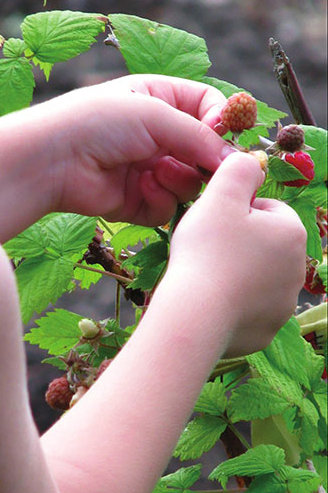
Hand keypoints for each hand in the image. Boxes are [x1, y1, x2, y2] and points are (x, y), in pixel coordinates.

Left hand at [49, 74, 229, 225]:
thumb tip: (235, 159)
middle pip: (206, 151)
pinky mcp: (138, 201)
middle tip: (209, 169)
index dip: (223, 123)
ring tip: (156, 173)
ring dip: (180, 180)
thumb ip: (198, 135)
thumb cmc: (96, 122)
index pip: (209, 108)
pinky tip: (139, 188)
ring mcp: (148, 169)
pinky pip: (168, 206)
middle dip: (207, 161)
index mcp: (160, 99)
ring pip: (191, 183)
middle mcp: (157, 134)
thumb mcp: (153, 114)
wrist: (51, 160)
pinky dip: (159, 200)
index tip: (227, 137)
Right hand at [168, 152, 306, 355]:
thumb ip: (239, 169)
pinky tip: (210, 301)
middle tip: (207, 249)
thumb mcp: (220, 195)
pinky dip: (231, 304)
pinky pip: (248, 309)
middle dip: (238, 243)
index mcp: (292, 232)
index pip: (267, 209)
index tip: (214, 222)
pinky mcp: (266, 331)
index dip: (236, 211)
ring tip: (206, 276)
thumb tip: (250, 161)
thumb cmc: (207, 251)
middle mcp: (297, 269)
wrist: (195, 315)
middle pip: (263, 245)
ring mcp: (283, 304)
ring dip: (235, 273)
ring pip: (257, 278)